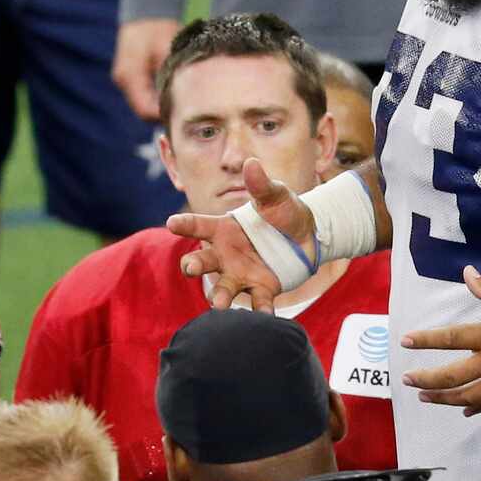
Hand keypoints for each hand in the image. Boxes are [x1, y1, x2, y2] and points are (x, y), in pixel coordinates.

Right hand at [111, 16, 177, 121]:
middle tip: (186, 115)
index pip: (145, 110)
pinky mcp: (128, 79)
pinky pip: (142, 97)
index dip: (164, 116)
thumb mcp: (169, 50)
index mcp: (130, 75)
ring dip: (160, 107)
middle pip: (143, 111)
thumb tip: (187, 98)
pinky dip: (156, 99)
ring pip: (142, 105)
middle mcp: (123, 81)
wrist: (145, 15)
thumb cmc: (159, 29)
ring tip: (181, 107)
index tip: (184, 116)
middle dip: (164, 115)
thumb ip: (173, 74)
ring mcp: (124, 81)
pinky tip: (172, 96)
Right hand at [168, 157, 300, 311]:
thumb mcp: (276, 196)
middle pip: (202, 262)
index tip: (171, 223)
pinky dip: (260, 310)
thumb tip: (251, 164)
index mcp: (223, 229)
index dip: (184, 224)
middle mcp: (225, 255)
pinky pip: (258, 302)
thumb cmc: (284, 212)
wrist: (309, 236)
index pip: (198, 225)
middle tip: (190, 269)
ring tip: (217, 305)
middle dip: (193, 266)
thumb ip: (262, 185)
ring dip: (219, 297)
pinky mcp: (261, 289)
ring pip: (223, 288)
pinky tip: (264, 317)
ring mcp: (241, 274)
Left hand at [398, 266, 480, 412]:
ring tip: (425, 398)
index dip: (426, 340)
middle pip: (453, 377)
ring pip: (469, 397)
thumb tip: (467, 272)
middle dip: (427, 380)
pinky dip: (476, 407)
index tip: (405, 341)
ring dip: (445, 399)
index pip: (450, 338)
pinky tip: (464, 410)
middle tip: (407, 380)